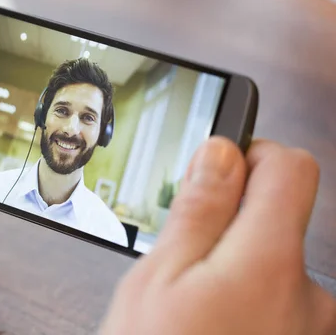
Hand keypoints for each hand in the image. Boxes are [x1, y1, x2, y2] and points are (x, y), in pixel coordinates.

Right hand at [100, 137, 335, 333]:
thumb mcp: (159, 281)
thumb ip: (198, 210)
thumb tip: (220, 154)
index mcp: (270, 263)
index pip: (290, 168)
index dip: (251, 156)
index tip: (218, 171)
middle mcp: (310, 296)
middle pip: (280, 220)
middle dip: (231, 225)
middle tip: (183, 261)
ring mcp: (313, 328)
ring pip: (274, 267)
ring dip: (237, 271)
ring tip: (194, 310)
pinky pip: (281, 305)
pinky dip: (249, 305)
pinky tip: (214, 331)